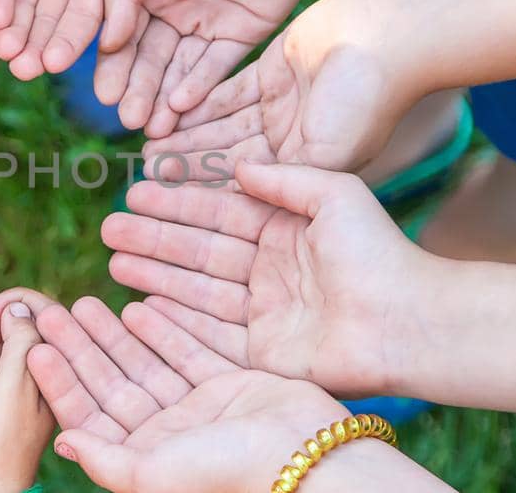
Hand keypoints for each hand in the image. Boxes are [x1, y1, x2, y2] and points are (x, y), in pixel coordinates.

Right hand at [0, 289, 58, 492]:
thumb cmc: (0, 440)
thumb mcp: (14, 386)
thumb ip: (21, 342)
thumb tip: (20, 308)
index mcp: (60, 371)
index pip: (50, 318)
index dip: (22, 303)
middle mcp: (43, 371)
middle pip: (30, 320)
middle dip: (3, 309)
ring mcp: (18, 378)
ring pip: (8, 331)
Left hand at [25, 297, 442, 491]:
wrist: (309, 458)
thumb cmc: (230, 471)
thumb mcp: (154, 471)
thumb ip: (107, 458)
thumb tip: (61, 443)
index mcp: (146, 459)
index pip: (91, 414)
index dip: (60, 381)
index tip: (34, 347)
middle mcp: (169, 435)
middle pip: (114, 383)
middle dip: (83, 348)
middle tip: (54, 311)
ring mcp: (200, 410)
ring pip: (146, 364)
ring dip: (116, 334)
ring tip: (87, 301)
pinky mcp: (231, 387)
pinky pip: (188, 352)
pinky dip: (163, 329)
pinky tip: (138, 303)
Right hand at [97, 0, 334, 138]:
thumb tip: (106, 43)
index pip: (124, 36)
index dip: (113, 66)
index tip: (103, 95)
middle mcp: (175, 9)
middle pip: (151, 60)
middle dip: (138, 91)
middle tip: (127, 122)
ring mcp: (209, 22)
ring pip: (181, 69)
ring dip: (164, 98)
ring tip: (150, 126)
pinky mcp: (243, 32)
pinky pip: (216, 66)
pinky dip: (198, 86)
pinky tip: (180, 106)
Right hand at [100, 163, 434, 396]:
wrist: (406, 321)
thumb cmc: (378, 253)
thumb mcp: (335, 194)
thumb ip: (285, 177)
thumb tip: (238, 163)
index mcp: (286, 232)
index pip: (220, 213)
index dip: (178, 201)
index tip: (137, 188)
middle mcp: (270, 272)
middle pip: (200, 252)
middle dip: (154, 239)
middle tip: (109, 227)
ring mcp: (264, 314)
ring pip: (196, 290)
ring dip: (154, 275)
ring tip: (112, 261)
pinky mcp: (261, 353)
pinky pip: (207, 333)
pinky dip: (172, 320)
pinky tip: (138, 304)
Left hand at [141, 0, 420, 175]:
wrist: (387, 34)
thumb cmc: (367, 100)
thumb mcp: (327, 154)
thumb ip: (284, 178)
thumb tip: (238, 197)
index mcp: (306, 168)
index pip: (246, 187)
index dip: (205, 194)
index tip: (167, 201)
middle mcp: (290, 141)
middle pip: (227, 158)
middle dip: (187, 166)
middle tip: (143, 176)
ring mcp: (280, 107)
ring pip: (222, 126)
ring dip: (187, 136)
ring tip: (148, 147)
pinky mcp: (272, 73)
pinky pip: (227, 91)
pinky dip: (199, 101)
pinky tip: (167, 111)